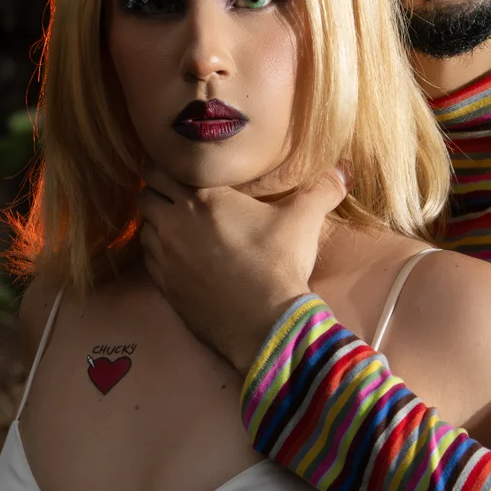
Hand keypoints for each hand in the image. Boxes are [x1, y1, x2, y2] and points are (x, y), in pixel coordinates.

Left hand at [137, 164, 347, 371]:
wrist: (264, 325)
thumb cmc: (279, 264)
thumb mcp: (304, 220)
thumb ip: (322, 189)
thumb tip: (345, 170)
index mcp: (201, 198)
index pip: (158, 169)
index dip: (164, 165)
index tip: (177, 168)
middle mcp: (173, 224)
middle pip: (146, 196)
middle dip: (158, 192)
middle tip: (178, 195)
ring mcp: (165, 258)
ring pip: (145, 228)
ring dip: (157, 224)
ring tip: (179, 226)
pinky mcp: (165, 288)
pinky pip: (150, 261)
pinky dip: (159, 254)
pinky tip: (181, 258)